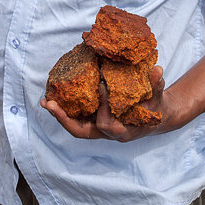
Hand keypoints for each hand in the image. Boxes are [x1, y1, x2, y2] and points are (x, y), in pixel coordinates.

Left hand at [41, 65, 170, 141]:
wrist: (156, 116)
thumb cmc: (156, 107)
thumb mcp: (158, 98)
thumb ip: (157, 86)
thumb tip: (158, 70)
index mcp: (124, 131)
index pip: (108, 125)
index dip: (104, 108)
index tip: (101, 87)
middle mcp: (108, 133)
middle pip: (81, 131)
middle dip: (65, 119)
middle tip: (51, 104)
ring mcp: (98, 128)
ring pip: (75, 126)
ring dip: (59, 114)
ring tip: (46, 101)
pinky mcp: (94, 119)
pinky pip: (76, 117)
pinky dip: (64, 109)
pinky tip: (53, 97)